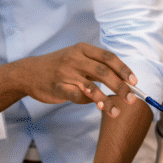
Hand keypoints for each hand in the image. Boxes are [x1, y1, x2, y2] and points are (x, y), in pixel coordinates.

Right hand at [20, 43, 140, 115]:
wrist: (28, 72)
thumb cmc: (57, 67)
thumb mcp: (76, 58)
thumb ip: (94, 66)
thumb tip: (121, 80)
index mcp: (82, 49)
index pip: (108, 57)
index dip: (123, 70)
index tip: (134, 82)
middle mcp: (75, 58)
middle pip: (103, 72)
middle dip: (120, 86)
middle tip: (131, 99)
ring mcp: (65, 73)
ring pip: (91, 87)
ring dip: (106, 101)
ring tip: (116, 112)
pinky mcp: (58, 86)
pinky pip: (77, 96)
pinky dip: (89, 102)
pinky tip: (97, 106)